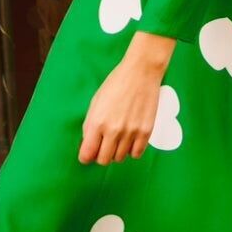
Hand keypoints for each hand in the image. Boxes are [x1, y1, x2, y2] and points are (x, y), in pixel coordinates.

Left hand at [79, 30, 177, 164]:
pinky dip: (131, 150)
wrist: (141, 72)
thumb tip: (89, 142)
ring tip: (117, 139)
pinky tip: (129, 140)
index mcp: (97, 122)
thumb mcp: (95, 101)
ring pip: (119, 158)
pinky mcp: (146, 131)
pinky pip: (136, 153)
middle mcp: (113, 130)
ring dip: (116, 152)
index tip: (87, 155)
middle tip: (102, 147)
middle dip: (100, 155)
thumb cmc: (116, 83)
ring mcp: (131, 132)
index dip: (85, 157)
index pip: (87, 154)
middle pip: (103, 160)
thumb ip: (90, 124)